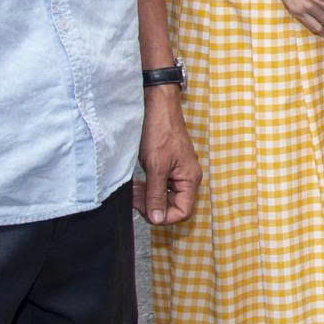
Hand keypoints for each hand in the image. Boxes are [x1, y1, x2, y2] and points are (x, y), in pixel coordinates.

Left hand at [136, 90, 201, 226]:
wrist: (158, 106)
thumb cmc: (161, 131)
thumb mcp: (156, 166)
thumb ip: (156, 194)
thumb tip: (157, 218)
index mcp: (190, 179)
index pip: (182, 211)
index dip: (163, 216)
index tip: (145, 210)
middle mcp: (187, 177)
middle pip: (172, 206)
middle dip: (151, 205)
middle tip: (134, 197)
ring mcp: (178, 172)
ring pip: (164, 196)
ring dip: (147, 196)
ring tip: (133, 189)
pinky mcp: (168, 166)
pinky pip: (160, 185)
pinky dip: (147, 187)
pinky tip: (137, 182)